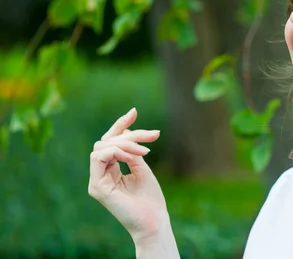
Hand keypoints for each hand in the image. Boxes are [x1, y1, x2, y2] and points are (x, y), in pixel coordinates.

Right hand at [88, 108, 167, 241]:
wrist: (154, 221)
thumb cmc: (150, 199)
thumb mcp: (142, 168)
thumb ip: (132, 151)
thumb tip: (126, 132)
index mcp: (110, 170)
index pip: (110, 142)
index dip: (120, 125)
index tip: (134, 112)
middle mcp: (100, 174)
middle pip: (107, 141)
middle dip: (130, 134)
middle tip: (153, 136)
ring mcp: (96, 181)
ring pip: (102, 146)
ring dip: (126, 143)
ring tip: (145, 151)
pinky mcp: (97, 187)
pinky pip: (98, 158)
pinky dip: (117, 151)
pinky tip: (133, 157)